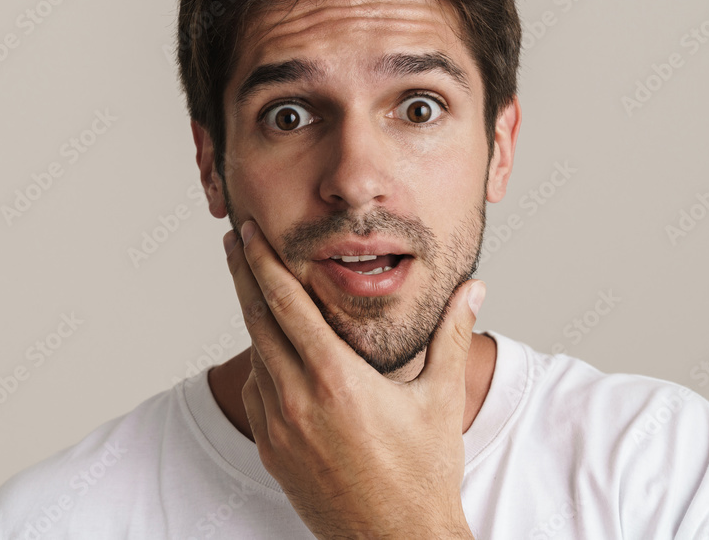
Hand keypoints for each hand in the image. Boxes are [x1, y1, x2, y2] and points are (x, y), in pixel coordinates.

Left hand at [223, 220, 481, 539]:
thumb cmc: (422, 475)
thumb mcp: (441, 400)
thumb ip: (452, 336)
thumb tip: (474, 289)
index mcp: (335, 379)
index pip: (285, 304)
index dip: (262, 262)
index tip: (246, 232)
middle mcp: (296, 399)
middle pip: (256, 319)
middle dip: (243, 275)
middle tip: (234, 241)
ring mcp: (277, 428)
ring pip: (255, 356)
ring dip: (253, 319)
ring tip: (258, 290)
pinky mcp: (270, 451)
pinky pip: (256, 393)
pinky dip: (262, 365)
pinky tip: (276, 356)